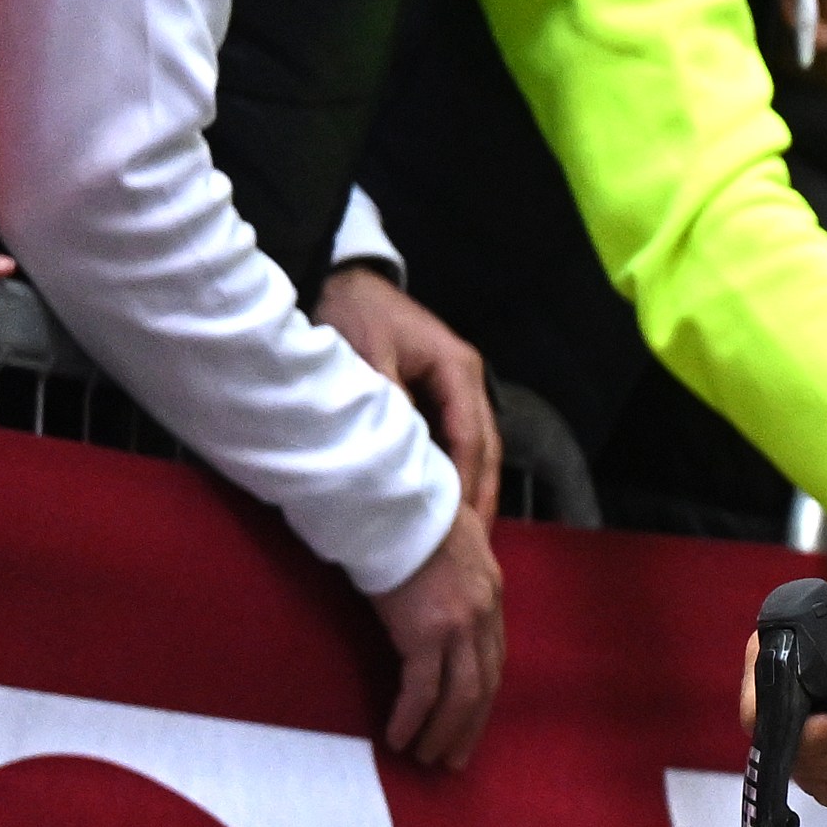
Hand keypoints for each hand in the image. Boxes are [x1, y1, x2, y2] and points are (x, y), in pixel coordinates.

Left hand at [320, 264, 499, 518]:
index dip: (466, 485)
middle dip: (481, 498)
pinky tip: (449, 504)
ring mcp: (459, 387)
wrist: (340, 277)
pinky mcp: (442, 394)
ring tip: (467, 538)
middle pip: (487, 449)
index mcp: (458, 368)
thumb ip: (385, 398)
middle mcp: (469, 379)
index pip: (471, 438)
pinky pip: (459, 442)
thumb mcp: (364, 351)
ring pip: (477, 448)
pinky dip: (457, 474)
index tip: (458, 528)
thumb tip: (400, 454)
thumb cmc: (352, 311)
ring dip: (473, 491)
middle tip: (473, 549)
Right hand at [368, 503, 505, 773]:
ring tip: (426, 757)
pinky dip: (412, 719)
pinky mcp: (425, 633)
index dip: (484, 694)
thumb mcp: (454, 542)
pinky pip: (422, 691)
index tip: (473, 720)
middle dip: (471, 726)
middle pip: (485, 684)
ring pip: (461, 696)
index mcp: (492, 592)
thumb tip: (439, 597)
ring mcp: (458, 625)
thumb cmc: (410, 515)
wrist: (391, 502)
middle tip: (455, 757)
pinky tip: (399, 738)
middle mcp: (484, 613)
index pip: (496, 657)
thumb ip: (457, 574)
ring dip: (444, 732)